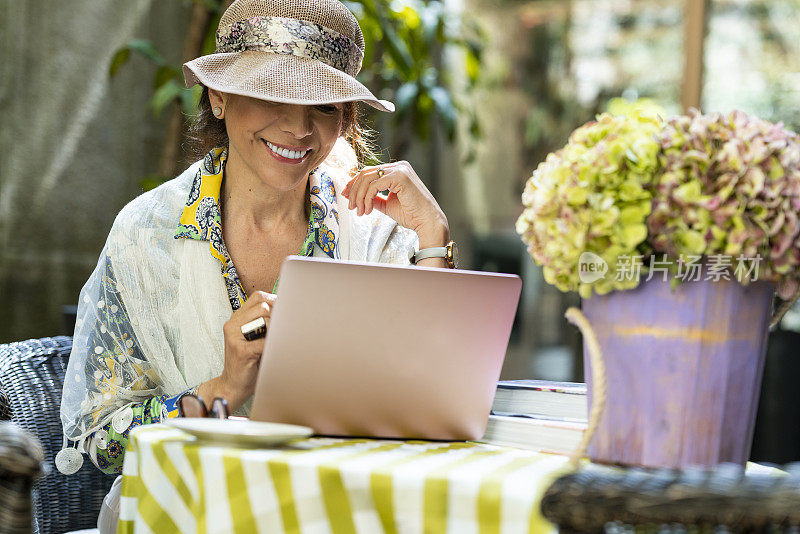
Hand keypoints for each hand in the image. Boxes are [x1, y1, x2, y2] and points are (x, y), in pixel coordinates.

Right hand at [197, 291, 275, 411]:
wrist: (232, 386)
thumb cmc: (248, 362)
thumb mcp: (254, 338)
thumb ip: (265, 323)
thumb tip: (289, 311)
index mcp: (237, 318)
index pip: (258, 297)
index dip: (275, 301)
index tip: (286, 312)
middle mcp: (232, 324)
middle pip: (263, 305)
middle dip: (277, 316)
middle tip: (281, 331)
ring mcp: (234, 336)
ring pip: (264, 319)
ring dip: (275, 331)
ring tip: (274, 343)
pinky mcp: (241, 350)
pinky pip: (265, 341)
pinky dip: (272, 346)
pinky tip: (271, 353)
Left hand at [341, 161, 449, 247]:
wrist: (427, 222)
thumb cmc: (411, 214)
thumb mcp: (387, 204)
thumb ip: (374, 198)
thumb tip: (356, 197)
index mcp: (396, 170)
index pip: (369, 172)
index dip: (354, 184)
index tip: (346, 196)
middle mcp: (398, 166)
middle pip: (365, 173)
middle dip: (354, 191)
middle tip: (351, 207)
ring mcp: (400, 169)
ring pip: (367, 178)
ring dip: (359, 196)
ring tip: (360, 211)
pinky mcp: (400, 176)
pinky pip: (374, 185)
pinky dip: (367, 198)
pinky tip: (368, 209)